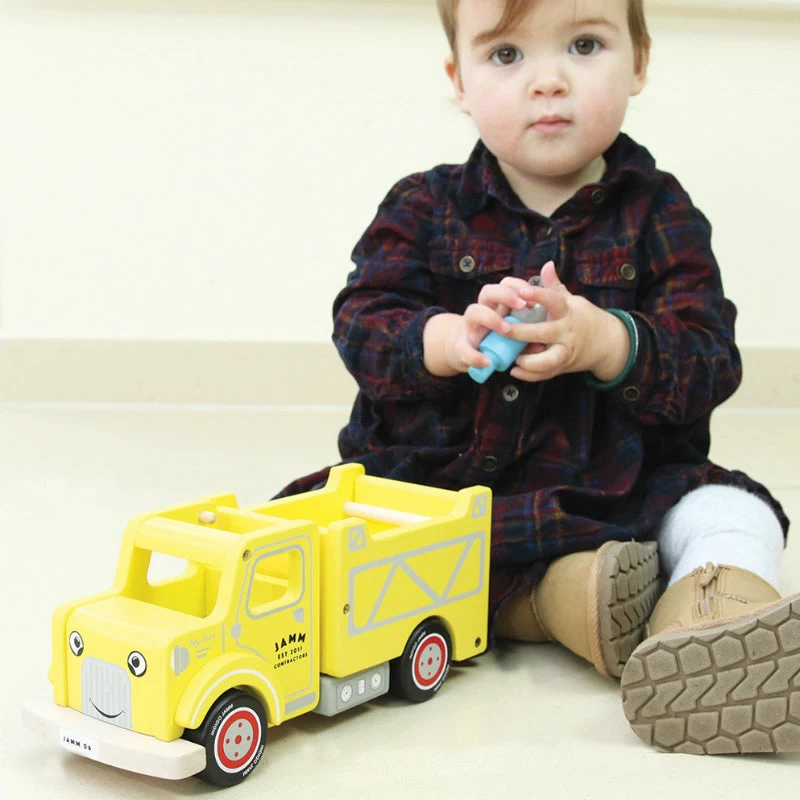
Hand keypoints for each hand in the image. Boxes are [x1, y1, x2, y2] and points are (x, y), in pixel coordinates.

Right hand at [424, 278, 537, 375]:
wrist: (467, 353)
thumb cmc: (496, 341)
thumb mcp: (514, 336)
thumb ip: (527, 338)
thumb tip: (541, 347)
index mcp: (497, 305)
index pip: (505, 285)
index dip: (518, 287)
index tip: (533, 301)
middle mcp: (482, 311)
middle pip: (488, 291)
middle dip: (505, 295)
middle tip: (522, 306)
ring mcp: (469, 328)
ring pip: (473, 311)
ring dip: (491, 318)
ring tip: (506, 330)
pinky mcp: (460, 347)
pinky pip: (464, 349)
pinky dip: (475, 356)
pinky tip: (487, 362)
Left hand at [508, 261, 629, 382]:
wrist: (605, 343)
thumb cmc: (580, 318)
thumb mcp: (570, 300)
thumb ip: (554, 286)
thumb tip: (547, 264)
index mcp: (567, 312)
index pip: (554, 301)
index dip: (539, 295)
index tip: (522, 290)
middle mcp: (567, 333)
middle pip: (543, 333)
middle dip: (522, 332)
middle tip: (502, 329)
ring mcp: (565, 352)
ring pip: (548, 360)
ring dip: (529, 361)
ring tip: (513, 357)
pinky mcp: (562, 367)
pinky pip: (546, 374)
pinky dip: (530, 375)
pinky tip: (514, 371)